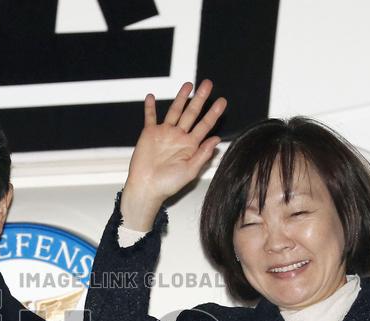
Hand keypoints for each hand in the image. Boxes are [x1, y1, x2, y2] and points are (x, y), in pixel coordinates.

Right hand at [120, 80, 226, 230]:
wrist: (146, 187)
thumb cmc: (168, 184)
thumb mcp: (190, 171)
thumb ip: (203, 154)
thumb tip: (216, 139)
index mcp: (190, 145)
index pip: (205, 125)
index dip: (214, 113)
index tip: (222, 101)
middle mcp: (179, 137)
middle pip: (192, 113)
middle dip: (200, 98)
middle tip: (207, 84)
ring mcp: (164, 133)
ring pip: (175, 111)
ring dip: (181, 98)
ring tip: (188, 85)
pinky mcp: (149, 134)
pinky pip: (150, 117)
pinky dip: (149, 107)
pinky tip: (151, 97)